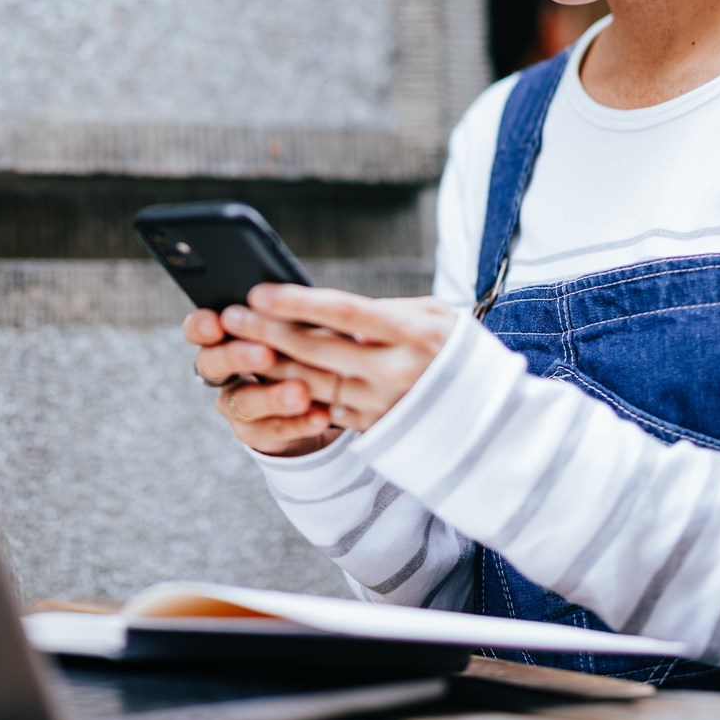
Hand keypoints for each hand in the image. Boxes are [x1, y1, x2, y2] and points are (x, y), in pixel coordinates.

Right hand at [182, 308, 340, 456]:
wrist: (313, 397)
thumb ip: (287, 316)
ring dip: (273, 397)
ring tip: (301, 393)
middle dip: (237, 357)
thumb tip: (299, 297)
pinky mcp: (257, 434)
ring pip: (245, 402)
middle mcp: (222, 373)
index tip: (217, 324)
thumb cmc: (298, 348)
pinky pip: (275, 430)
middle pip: (213, 364)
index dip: (201, 327)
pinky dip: (299, 423)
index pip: (199, 329)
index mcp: (224, 337)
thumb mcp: (293, 328)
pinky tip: (320, 415)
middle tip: (265, 354)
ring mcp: (236, 406)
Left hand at [218, 285, 455, 431]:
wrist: (490, 420)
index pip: (342, 312)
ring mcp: (381, 404)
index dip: (297, 301)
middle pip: (316, 347)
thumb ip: (384, 310)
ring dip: (268, 363)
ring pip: (310, 381)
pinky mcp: (373, 429)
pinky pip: (326, 407)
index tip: (259, 290)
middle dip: (266, 330)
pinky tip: (268, 376)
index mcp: (411, 333)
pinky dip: (296, 391)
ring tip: (237, 344)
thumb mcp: (435, 318)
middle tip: (230, 314)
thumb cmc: (455, 353)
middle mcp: (394, 370)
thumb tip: (328, 306)